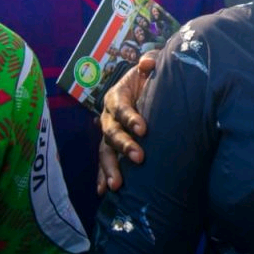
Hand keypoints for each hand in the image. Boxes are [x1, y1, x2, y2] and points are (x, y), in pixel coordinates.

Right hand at [97, 54, 157, 193]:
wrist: (145, 87)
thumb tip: (148, 62)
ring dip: (110, 168)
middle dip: (125, 146)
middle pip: (112, 133)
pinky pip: (104, 162)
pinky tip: (104, 191)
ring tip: (117, 184)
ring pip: (105, 151)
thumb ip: (151, 63)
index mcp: (117, 96)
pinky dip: (102, 176)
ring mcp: (108, 133)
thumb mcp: (150, 67)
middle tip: (140, 157)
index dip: (130, 117)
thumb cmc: (150, 78)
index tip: (144, 129)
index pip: (122, 108)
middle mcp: (108, 116)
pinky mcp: (111, 147)